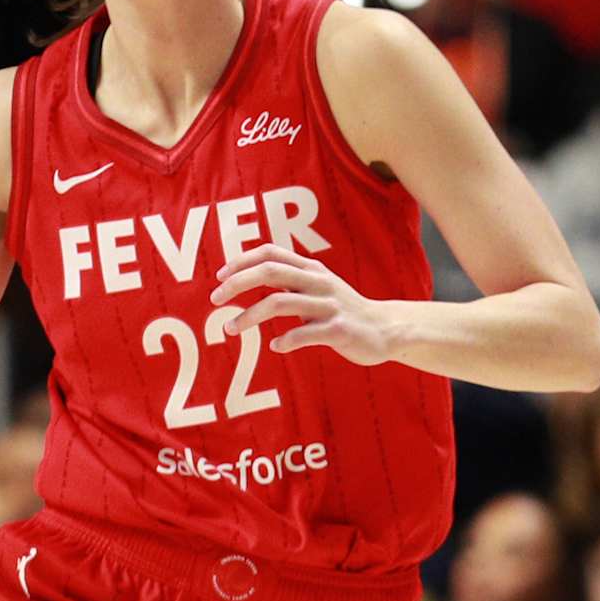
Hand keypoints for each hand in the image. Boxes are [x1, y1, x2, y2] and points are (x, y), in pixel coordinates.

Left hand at [210, 244, 395, 363]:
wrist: (385, 329)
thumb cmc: (342, 310)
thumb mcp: (317, 287)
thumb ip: (289, 280)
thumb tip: (249, 277)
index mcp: (311, 269)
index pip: (270, 253)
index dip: (242, 261)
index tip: (220, 276)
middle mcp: (318, 282)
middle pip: (270, 273)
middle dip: (237, 284)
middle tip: (214, 299)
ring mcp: (328, 305)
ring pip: (279, 303)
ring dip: (249, 316)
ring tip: (230, 328)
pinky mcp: (337, 329)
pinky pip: (303, 334)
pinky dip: (284, 341)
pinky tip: (276, 347)